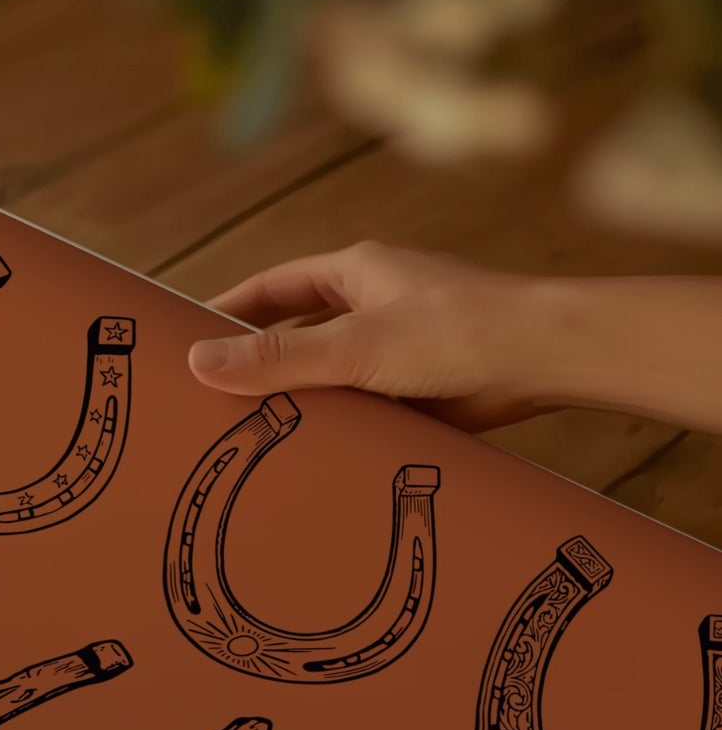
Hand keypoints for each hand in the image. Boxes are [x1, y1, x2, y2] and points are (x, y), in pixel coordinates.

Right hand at [187, 240, 556, 429]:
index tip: (185, 339)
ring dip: (298, 401)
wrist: (545, 360)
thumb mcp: (354, 346)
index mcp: (356, 273)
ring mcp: (396, 348)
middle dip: (257, 363)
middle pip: (296, 332)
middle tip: (208, 398)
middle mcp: (374, 305)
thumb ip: (277, 358)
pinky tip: (311, 456)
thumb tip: (199, 362)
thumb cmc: (460, 330)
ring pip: (328, 374)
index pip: (272, 288)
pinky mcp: (416, 388)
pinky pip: (360, 407)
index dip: (227, 312)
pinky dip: (336, 427)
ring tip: (249, 438)